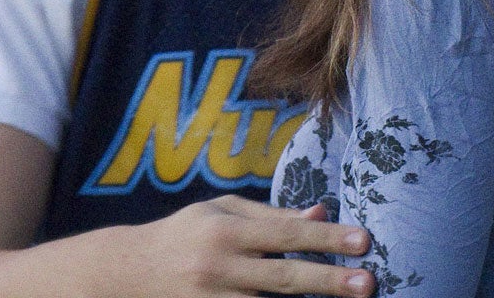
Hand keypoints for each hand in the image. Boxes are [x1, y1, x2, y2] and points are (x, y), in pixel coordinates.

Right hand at [117, 195, 374, 297]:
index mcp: (225, 229)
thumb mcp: (222, 212)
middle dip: (329, 281)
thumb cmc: (185, 234)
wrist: (125, 274)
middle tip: (368, 283)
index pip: (286, 233)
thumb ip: (272, 215)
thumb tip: (320, 211)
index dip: (326, 236)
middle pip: (284, 277)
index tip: (363, 241)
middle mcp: (219, 266)